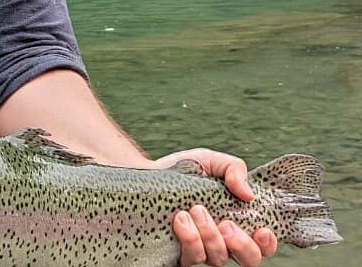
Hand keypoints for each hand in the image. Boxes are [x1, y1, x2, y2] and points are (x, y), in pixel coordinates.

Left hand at [154, 149, 277, 266]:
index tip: (262, 230)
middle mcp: (224, 240)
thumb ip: (234, 169)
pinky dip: (189, 239)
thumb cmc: (185, 170)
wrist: (150, 174)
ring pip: (218, 258)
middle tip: (226, 224)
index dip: (268, 243)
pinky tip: (181, 219)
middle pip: (249, 260)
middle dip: (242, 245)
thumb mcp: (211, 161)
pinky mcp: (180, 253)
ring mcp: (203, 249)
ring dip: (209, 235)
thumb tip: (248, 194)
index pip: (262, 244)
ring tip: (195, 210)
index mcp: (238, 220)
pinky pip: (192, 259)